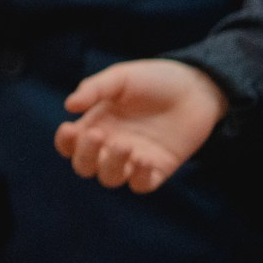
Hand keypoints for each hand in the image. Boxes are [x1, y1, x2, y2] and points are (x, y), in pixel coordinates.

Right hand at [55, 59, 225, 191]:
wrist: (197, 89)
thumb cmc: (156, 80)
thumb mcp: (121, 77)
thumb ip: (94, 89)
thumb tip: (69, 106)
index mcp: (97, 123)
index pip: (70, 144)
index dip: (65, 142)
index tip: (70, 128)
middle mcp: (111, 144)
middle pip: (85, 166)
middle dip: (85, 156)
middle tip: (99, 135)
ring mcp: (134, 158)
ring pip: (109, 178)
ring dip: (111, 165)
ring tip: (125, 145)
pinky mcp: (158, 168)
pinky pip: (141, 185)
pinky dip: (138, 176)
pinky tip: (144, 157)